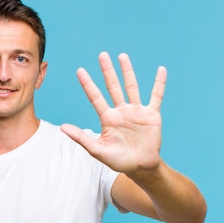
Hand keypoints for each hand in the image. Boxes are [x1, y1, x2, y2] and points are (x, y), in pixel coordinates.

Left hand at [61, 52, 164, 173]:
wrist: (140, 167)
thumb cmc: (118, 160)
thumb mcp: (97, 150)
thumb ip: (81, 137)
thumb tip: (62, 127)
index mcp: (108, 118)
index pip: (96, 97)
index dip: (88, 84)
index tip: (80, 70)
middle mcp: (121, 111)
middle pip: (113, 86)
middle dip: (107, 71)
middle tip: (102, 55)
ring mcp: (136, 111)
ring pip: (131, 87)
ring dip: (127, 72)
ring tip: (122, 56)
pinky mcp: (151, 115)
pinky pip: (156, 96)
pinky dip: (159, 83)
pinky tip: (161, 70)